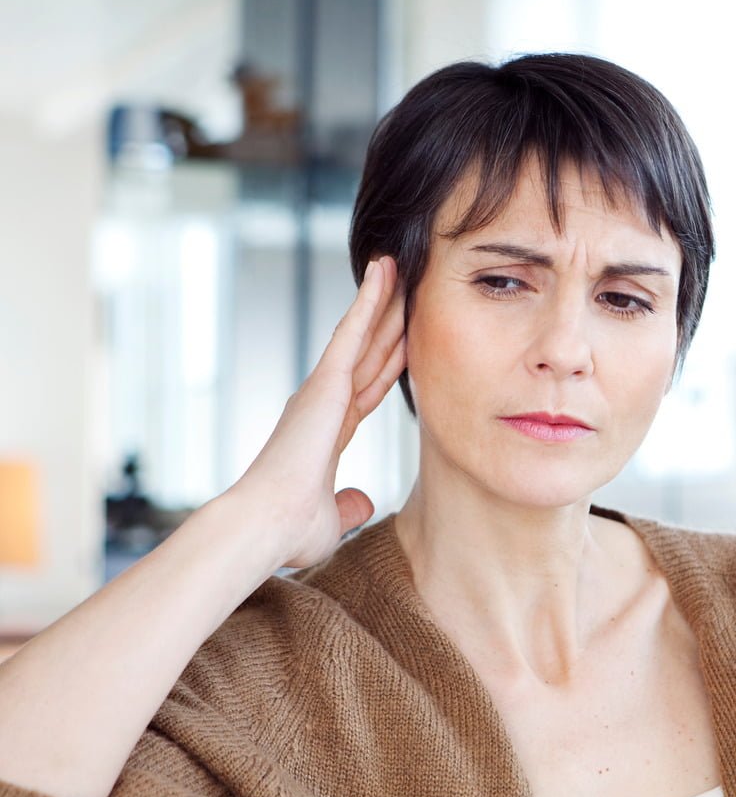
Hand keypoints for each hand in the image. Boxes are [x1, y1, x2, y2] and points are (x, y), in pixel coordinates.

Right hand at [228, 257, 405, 568]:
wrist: (267, 525)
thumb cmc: (290, 531)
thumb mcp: (331, 519)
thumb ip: (349, 505)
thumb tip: (364, 502)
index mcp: (327, 432)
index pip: (367, 389)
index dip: (387, 362)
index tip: (404, 340)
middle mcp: (324, 405)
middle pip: (368, 354)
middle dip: (389, 323)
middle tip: (408, 288)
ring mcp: (323, 390)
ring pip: (361, 334)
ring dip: (381, 299)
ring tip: (398, 266)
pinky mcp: (323, 382)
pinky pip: (352, 332)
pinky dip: (368, 301)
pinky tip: (382, 273)